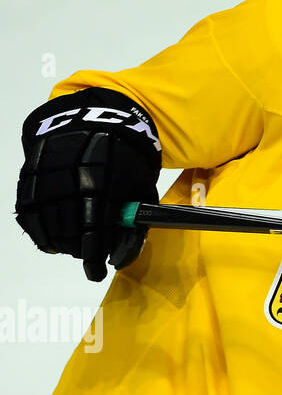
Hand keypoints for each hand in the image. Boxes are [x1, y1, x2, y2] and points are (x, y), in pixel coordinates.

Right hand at [15, 88, 161, 281]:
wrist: (93, 123)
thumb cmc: (125, 159)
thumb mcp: (140, 186)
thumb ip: (133, 221)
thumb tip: (121, 255)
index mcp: (100, 185)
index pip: (94, 231)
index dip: (94, 257)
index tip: (96, 272)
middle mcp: (67, 185)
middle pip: (70, 234)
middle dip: (82, 250)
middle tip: (91, 253)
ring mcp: (44, 184)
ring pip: (48, 229)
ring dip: (64, 244)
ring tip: (76, 245)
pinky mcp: (28, 184)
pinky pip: (30, 219)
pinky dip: (42, 234)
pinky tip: (55, 239)